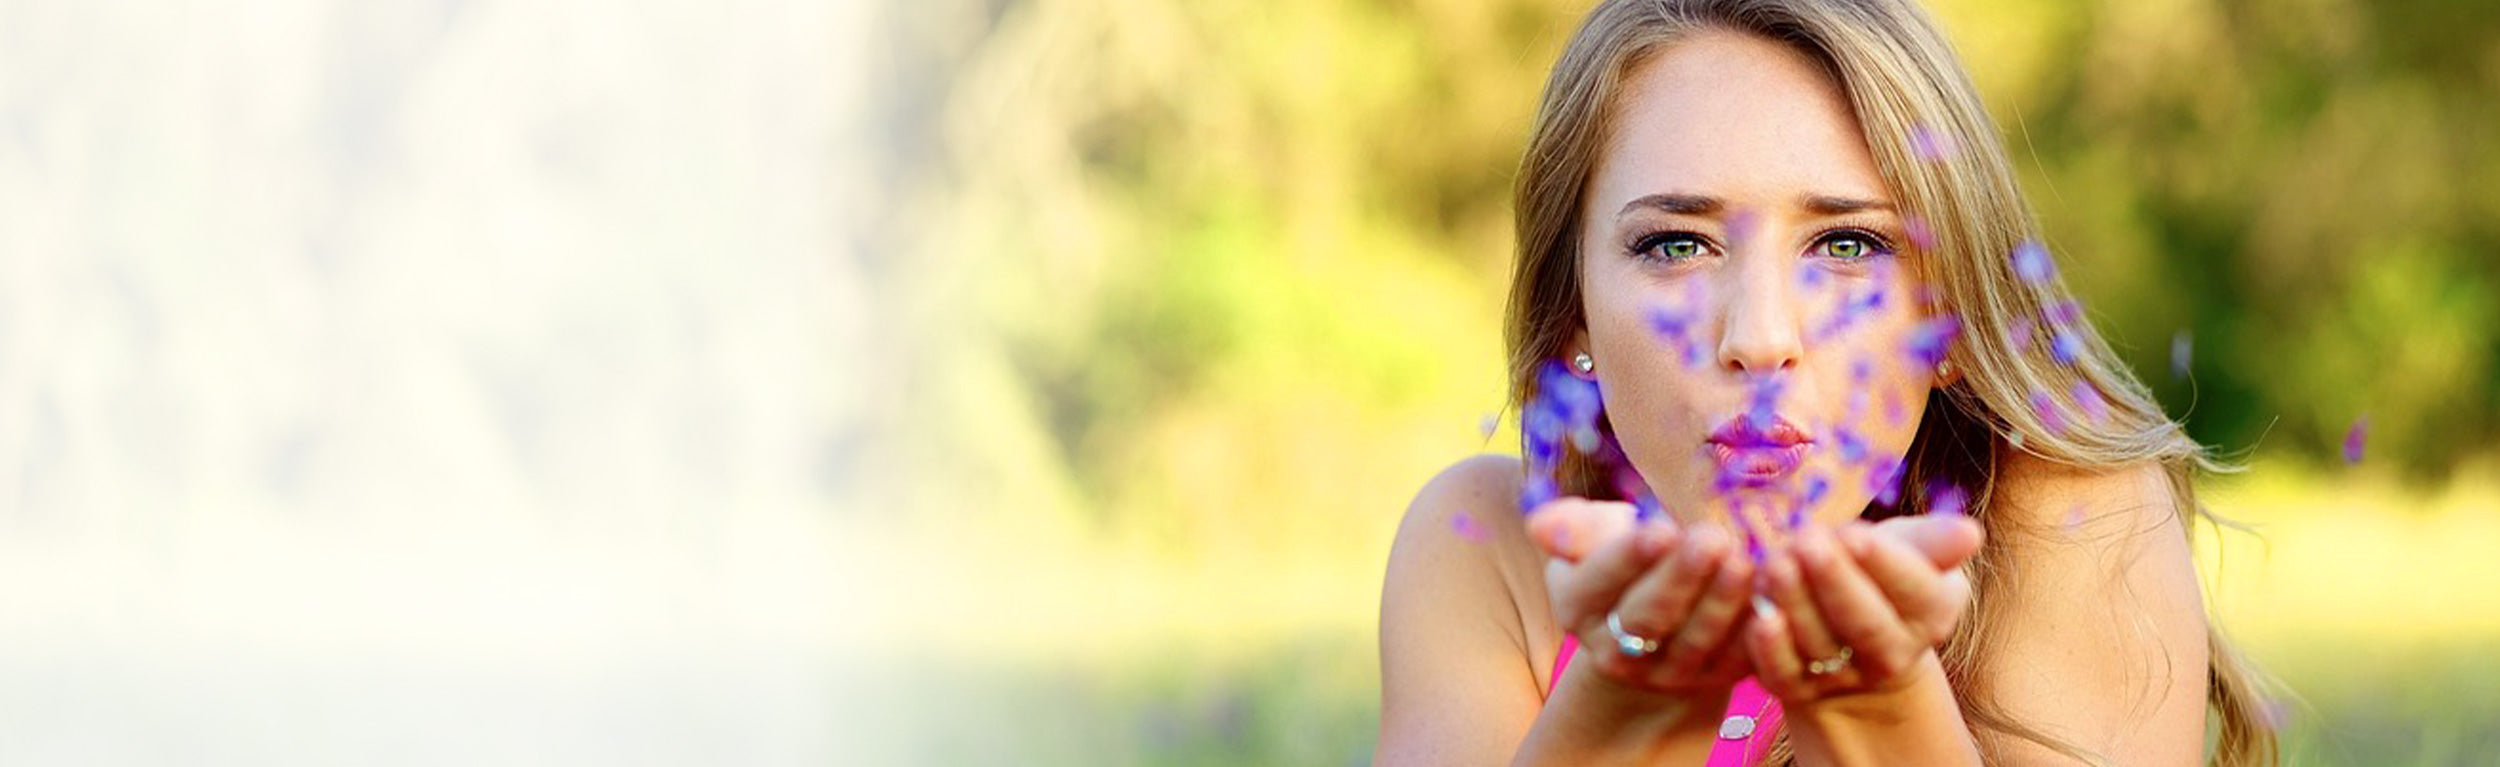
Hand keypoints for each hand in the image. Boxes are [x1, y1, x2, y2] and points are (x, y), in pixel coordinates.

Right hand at [1527, 498, 1758, 694]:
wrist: (1658, 622)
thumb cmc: (1627, 561)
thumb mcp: (1594, 539)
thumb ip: (1573, 527)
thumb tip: (1543, 526)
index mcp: (1578, 608)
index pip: (1598, 583)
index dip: (1627, 558)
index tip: (1658, 528)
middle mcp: (1617, 651)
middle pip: (1647, 617)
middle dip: (1681, 578)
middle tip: (1710, 538)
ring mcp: (1669, 671)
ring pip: (1697, 640)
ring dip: (1723, 601)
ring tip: (1744, 560)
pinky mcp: (1717, 679)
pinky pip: (1740, 657)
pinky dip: (1758, 626)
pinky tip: (1772, 589)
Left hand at [1743, 515, 1982, 704]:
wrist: (1850, 636)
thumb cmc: (1881, 575)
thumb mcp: (1910, 551)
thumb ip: (1935, 541)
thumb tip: (1971, 533)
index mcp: (1931, 614)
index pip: (1915, 591)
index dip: (1885, 564)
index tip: (1854, 532)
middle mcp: (1891, 654)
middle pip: (1865, 624)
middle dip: (1835, 581)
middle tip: (1807, 539)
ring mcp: (1843, 676)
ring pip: (1819, 645)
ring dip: (1794, 603)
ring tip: (1775, 561)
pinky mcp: (1798, 688)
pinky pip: (1783, 675)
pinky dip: (1770, 650)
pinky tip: (1759, 616)